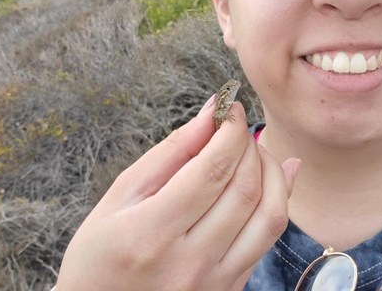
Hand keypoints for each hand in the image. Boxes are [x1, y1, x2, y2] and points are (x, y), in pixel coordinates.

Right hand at [55, 96, 299, 290]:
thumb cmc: (100, 253)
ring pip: (269, 214)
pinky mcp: (230, 290)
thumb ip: (170, 153)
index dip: (229, 130)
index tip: (229, 108)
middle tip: (236, 126)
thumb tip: (210, 114)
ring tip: (253, 149)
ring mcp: (215, 282)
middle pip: (244, 188)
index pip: (212, 169)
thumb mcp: (120, 196)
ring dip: (270, 170)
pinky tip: (280, 172)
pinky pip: (269, 239)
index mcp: (151, 233)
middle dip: (248, 144)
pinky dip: (280, 199)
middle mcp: (189, 262)